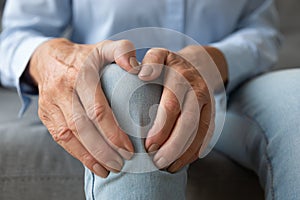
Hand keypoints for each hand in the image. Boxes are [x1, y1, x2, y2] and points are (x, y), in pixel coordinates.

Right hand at [29, 38, 139, 176]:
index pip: (97, 109)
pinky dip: (77, 154)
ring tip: (110, 169)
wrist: (50, 58)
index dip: (113, 131)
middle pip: (82, 126)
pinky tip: (93, 164)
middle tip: (122, 163)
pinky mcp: (45, 114)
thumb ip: (122, 51)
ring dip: (90, 156)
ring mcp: (51, 103)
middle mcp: (63, 89)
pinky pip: (60, 138)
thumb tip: (137, 68)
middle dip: (103, 149)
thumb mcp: (105, 47)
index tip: (129, 148)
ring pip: (69, 136)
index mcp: (81, 74)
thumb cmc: (86, 57)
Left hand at [139, 46, 226, 172]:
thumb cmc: (169, 65)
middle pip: (188, 122)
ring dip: (183, 152)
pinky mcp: (212, 114)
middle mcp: (197, 90)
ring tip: (166, 167)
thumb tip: (141, 74)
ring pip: (199, 132)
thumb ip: (150, 61)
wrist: (197, 64)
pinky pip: (206, 136)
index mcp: (181, 76)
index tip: (148, 145)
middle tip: (155, 161)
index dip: (161, 127)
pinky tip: (179, 163)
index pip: (172, 105)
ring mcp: (207, 103)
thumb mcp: (159, 55)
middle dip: (172, 145)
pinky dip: (193, 152)